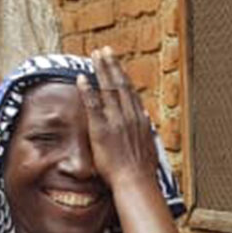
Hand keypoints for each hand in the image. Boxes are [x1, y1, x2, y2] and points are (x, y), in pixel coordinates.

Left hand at [76, 47, 159, 190]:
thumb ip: (146, 130)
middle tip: (104, 50)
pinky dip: (88, 90)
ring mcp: (117, 121)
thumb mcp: (149, 147)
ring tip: (94, 55)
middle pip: (120, 84)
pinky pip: (93, 104)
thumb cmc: (142, 172)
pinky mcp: (102, 129)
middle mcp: (130, 116)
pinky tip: (82, 78)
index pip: (131, 92)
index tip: (117, 65)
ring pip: (108, 88)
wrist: (136, 182)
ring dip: (101, 70)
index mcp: (141, 120)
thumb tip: (146, 118)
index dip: (123, 76)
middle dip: (112, 65)